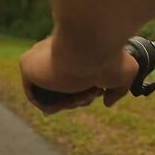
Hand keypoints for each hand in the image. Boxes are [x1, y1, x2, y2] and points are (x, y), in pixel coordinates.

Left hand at [20, 37, 138, 113]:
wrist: (93, 48)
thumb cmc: (110, 57)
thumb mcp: (126, 72)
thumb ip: (118, 89)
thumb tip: (107, 102)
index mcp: (74, 50)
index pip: (73, 77)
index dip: (87, 91)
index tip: (100, 91)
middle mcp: (56, 53)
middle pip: (63, 88)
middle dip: (81, 96)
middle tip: (94, 91)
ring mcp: (41, 59)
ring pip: (52, 94)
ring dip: (72, 101)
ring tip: (86, 91)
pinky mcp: (27, 66)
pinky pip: (37, 97)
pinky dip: (55, 105)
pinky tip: (71, 97)